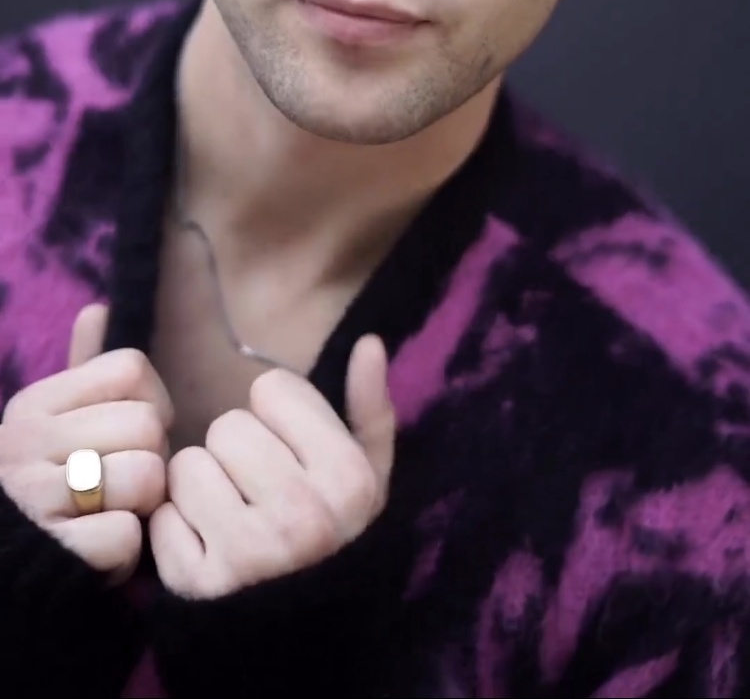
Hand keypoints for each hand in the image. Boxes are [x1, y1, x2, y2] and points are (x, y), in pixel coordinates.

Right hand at [0, 305, 172, 581]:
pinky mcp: (55, 554)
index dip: (149, 403)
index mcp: (32, 405)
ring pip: (147, 477)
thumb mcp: (58, 425)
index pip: (132, 369)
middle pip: (148, 425)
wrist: (8, 573)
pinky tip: (97, 552)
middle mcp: (23, 443)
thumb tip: (97, 307)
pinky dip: (124, 553)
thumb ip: (84, 372)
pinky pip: (130, 535)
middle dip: (150, 458)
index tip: (126, 437)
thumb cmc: (52, 489)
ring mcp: (33, 499)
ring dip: (143, 506)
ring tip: (110, 515)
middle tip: (119, 486)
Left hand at [150, 334, 394, 598]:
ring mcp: (248, 554)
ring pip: (187, 465)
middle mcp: (302, 515)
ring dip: (200, 486)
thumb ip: (371, 409)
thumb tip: (368, 342)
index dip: (277, 417)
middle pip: (227, 425)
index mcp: (348, 479)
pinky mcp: (199, 586)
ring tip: (229, 514)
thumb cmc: (335, 542)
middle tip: (255, 488)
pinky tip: (206, 546)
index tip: (289, 452)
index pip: (273, 391)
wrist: (302, 638)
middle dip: (236, 451)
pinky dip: (176, 529)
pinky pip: (162, 516)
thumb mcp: (369, 479)